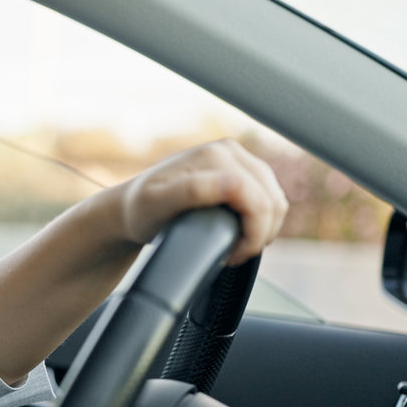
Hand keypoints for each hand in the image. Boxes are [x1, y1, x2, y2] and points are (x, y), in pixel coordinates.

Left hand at [112, 139, 287, 264]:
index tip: (230, 255)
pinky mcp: (240, 169)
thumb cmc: (140, 210)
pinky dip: (262, 220)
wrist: (131, 207)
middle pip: (272, 200)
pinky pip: (268, 197)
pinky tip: (242, 233)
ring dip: (264, 229)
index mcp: (215, 157)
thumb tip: (234, 183)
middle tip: (232, 254)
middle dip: (259, 235)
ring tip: (236, 246)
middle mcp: (229, 151)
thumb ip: (194, 191)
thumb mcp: (158, 205)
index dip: (253, 235)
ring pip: (275, 199)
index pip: (259, 200)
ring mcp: (236, 158)